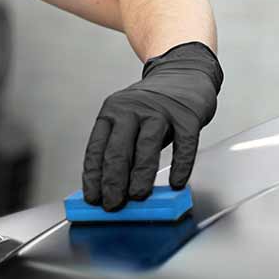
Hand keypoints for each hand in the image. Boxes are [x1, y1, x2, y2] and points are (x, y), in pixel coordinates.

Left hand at [82, 42, 223, 210]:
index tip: (92, 198)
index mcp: (112, 112)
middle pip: (119, 150)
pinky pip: (184, 145)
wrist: (183, 73)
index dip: (93, 176)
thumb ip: (120, 150)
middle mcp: (133, 109)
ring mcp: (160, 111)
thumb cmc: (151, 107)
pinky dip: (180, 166)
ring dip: (140, 176)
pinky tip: (176, 183)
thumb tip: (111, 189)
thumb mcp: (127, 121)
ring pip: (147, 147)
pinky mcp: (187, 115)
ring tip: (137, 197)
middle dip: (113, 182)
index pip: (97, 148)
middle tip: (112, 205)